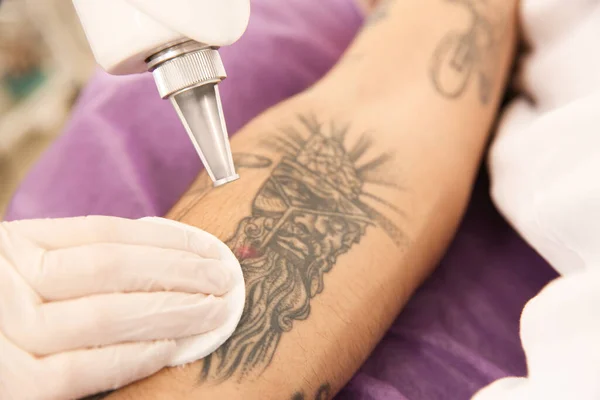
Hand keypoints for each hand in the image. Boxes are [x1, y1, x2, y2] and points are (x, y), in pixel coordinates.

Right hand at [0, 216, 235, 399]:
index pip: (106, 233)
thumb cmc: (11, 310)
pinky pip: (83, 370)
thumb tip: (166, 266)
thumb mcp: (29, 273)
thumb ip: (78, 266)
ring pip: (107, 315)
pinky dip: (134, 357)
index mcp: (16, 245)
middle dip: (181, 273)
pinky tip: (172, 348)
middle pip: (114, 268)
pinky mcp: (12, 386)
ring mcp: (5, 333)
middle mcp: (6, 280)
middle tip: (225, 280)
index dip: (167, 241)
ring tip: (214, 312)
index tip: (209, 250)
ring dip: (173, 313)